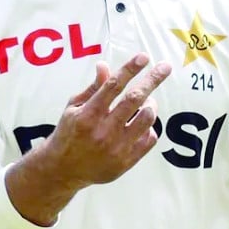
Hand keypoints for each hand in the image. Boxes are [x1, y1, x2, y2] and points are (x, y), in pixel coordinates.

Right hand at [45, 52, 171, 188]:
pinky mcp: (125, 162)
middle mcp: (103, 131)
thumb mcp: (74, 108)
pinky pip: (149, 138)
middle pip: (135, 99)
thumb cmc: (68, 133)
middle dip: (152, 79)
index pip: (113, 86)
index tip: (144, 57)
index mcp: (88, 115)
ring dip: (151, 104)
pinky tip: (140, 124)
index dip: (130, 69)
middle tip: (165, 67)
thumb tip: (104, 65)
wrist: (63, 171)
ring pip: (147, 118)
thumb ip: (93, 88)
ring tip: (146, 101)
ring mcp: (116, 148)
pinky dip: (149, 127)